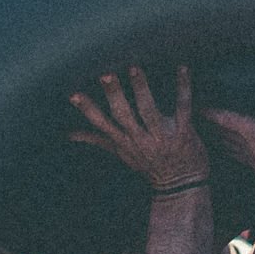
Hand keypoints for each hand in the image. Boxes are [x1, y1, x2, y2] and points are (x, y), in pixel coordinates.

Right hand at [68, 65, 209, 190]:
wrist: (181, 185)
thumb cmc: (150, 165)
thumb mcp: (122, 154)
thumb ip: (98, 140)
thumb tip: (71, 134)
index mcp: (125, 142)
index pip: (102, 124)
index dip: (88, 110)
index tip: (74, 95)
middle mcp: (140, 139)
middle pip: (123, 115)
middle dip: (114, 95)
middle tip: (106, 74)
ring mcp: (162, 136)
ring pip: (148, 110)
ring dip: (141, 89)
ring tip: (134, 69)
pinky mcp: (184, 132)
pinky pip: (183, 107)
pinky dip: (183, 88)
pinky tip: (182, 68)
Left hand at [203, 81, 254, 210]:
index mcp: (254, 133)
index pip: (227, 118)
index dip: (211, 110)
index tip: (195, 102)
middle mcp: (248, 144)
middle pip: (221, 130)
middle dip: (208, 121)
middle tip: (193, 112)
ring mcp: (250, 157)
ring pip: (226, 142)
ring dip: (215, 134)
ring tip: (204, 127)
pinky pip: (235, 153)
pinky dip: (227, 147)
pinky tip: (226, 147)